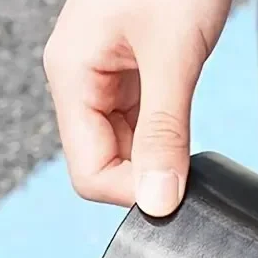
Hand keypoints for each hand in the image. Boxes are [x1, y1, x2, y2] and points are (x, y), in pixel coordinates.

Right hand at [43, 0, 236, 216]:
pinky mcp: (127, 66)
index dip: (129, 191)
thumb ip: (164, 134)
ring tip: (186, 122)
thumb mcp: (174, 56)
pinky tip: (182, 112)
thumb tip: (158, 201)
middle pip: (101, 160)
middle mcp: (79, 77)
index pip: (87, 170)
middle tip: (185, 163)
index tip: (172, 193)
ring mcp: (102, 72)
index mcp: (71, 74)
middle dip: (142, 171)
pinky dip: (161, 130)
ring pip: (121, 143)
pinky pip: (137, 119)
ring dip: (154, 150)